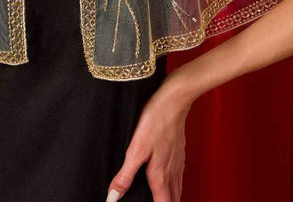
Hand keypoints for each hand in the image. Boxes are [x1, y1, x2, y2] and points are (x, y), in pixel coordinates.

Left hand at [105, 73, 191, 200]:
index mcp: (161, 176)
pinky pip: (179, 176)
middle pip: (173, 200)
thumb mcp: (136, 149)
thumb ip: (125, 175)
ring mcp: (178, 161)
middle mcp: (172, 172)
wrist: (174, 100)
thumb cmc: (155, 121)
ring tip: (163, 200)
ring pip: (178, 189)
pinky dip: (175, 185)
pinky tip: (170, 178)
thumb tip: (113, 197)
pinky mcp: (179, 151)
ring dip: (172, 198)